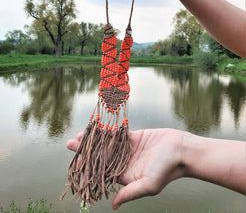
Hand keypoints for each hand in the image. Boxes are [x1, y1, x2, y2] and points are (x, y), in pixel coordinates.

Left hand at [67, 128, 185, 209]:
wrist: (181, 150)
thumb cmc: (167, 169)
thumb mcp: (149, 184)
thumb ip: (130, 193)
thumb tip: (114, 206)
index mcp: (125, 176)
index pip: (101, 173)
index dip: (88, 168)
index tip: (74, 162)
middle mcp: (124, 163)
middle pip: (101, 157)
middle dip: (86, 151)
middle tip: (71, 144)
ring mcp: (128, 149)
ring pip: (107, 144)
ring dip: (94, 139)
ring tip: (80, 134)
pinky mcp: (134, 138)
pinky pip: (118, 134)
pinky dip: (107, 131)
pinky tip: (96, 127)